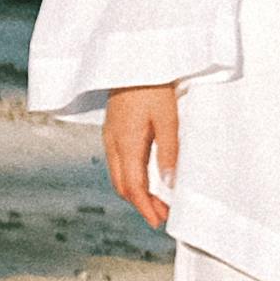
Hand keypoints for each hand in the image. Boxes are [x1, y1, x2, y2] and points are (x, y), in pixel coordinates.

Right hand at [104, 83, 181, 230]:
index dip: (146, 207)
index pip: (133, 186)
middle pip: (122, 184)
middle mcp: (112, 142)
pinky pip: (118, 161)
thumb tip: (169, 184)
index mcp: (125, 143)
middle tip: (162, 216)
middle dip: (141, 203)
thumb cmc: (155, 86)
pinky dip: (131, 176)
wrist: (134, 58)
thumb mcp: (168, 118)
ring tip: (157, 201)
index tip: (159, 223)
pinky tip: (146, 177)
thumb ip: (169, 151)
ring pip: (118, 173)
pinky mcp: (112, 128)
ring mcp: (110, 135)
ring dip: (135, 191)